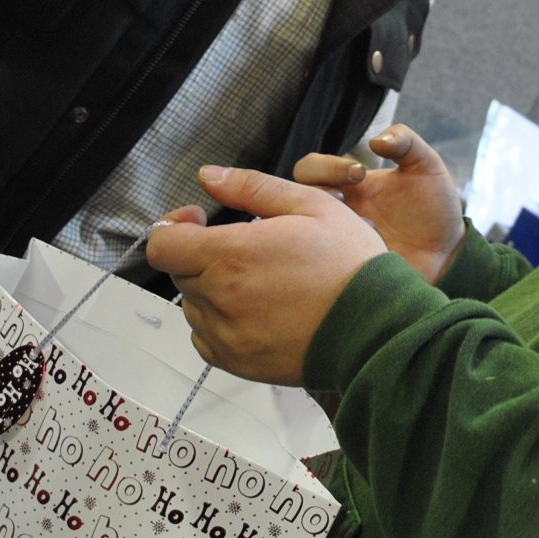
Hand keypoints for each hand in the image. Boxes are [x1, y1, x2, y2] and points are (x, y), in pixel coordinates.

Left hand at [146, 165, 386, 384]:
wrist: (375, 325)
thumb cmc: (349, 263)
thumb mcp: (311, 204)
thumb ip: (251, 187)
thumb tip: (208, 175)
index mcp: (231, 254)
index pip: (163, 243)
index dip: (175, 225)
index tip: (200, 220)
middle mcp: (220, 297)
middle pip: (180, 271)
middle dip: (201, 254)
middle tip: (244, 248)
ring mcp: (226, 334)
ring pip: (193, 305)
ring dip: (212, 288)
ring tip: (259, 281)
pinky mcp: (236, 362)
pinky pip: (206, 338)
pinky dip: (221, 322)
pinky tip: (257, 310)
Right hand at [295, 124, 465, 284]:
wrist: (448, 253)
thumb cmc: (434, 207)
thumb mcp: (427, 167)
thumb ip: (406, 142)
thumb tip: (376, 140)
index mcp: (347, 184)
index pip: (311, 168)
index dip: (326, 166)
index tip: (358, 173)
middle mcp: (334, 211)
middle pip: (293, 197)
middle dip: (315, 193)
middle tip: (343, 200)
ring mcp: (334, 241)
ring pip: (300, 231)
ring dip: (322, 225)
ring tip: (357, 228)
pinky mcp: (341, 269)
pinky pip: (318, 264)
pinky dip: (332, 256)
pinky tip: (359, 255)